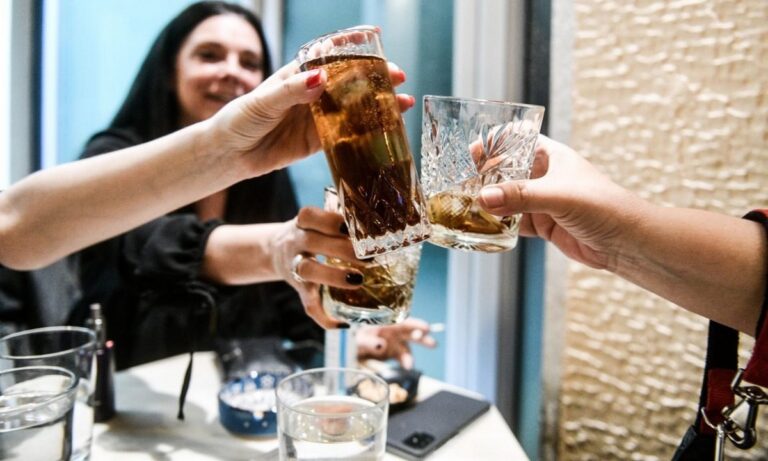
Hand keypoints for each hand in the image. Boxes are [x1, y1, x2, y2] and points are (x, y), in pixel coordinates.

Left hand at [209, 59, 413, 177]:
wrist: (228, 154)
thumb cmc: (239, 119)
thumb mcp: (263, 101)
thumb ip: (292, 91)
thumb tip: (321, 79)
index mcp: (298, 75)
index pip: (330, 56)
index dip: (353, 48)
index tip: (376, 40)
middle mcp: (312, 94)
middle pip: (350, 82)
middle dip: (376, 78)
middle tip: (398, 77)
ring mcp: (318, 118)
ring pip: (354, 108)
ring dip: (378, 106)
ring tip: (403, 103)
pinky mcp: (319, 142)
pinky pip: (347, 135)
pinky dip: (367, 133)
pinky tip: (387, 130)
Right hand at [270, 207, 362, 328]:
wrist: (274, 250)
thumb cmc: (309, 233)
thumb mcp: (315, 221)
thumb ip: (339, 220)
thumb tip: (380, 220)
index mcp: (303, 223)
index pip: (310, 216)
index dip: (329, 220)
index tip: (351, 225)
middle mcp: (296, 242)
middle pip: (313, 243)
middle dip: (343, 249)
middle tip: (370, 257)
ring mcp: (294, 265)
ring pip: (308, 270)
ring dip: (333, 276)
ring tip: (358, 280)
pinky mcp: (298, 288)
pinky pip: (308, 305)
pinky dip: (324, 318)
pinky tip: (342, 323)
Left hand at [355, 318, 436, 368]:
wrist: (350, 347)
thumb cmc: (354, 336)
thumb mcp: (358, 338)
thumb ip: (369, 341)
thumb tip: (381, 345)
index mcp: (387, 322)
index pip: (404, 321)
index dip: (416, 324)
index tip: (426, 328)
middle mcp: (393, 331)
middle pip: (410, 333)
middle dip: (421, 338)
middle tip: (432, 344)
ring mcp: (394, 342)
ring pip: (407, 348)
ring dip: (410, 356)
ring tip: (409, 364)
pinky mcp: (392, 353)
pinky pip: (401, 358)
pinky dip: (405, 362)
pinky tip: (407, 367)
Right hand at [477, 135, 645, 270]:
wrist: (627, 243)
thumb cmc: (603, 207)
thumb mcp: (558, 196)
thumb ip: (520, 196)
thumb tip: (483, 198)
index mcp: (551, 156)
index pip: (517, 140)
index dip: (495, 143)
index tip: (472, 152)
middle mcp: (544, 176)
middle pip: (506, 171)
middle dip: (485, 177)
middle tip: (461, 183)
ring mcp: (542, 201)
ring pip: (507, 199)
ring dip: (489, 203)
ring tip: (465, 207)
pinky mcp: (543, 225)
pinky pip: (513, 222)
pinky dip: (499, 225)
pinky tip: (483, 228)